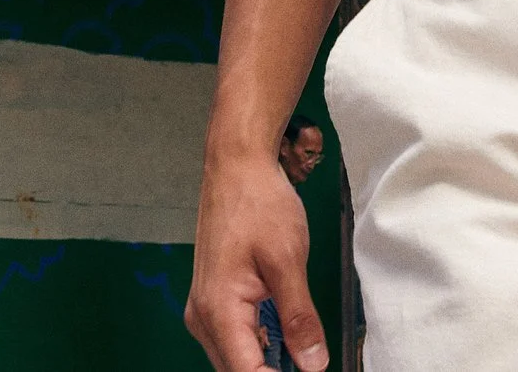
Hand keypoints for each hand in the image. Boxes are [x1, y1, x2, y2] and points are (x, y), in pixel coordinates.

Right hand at [185, 153, 326, 371]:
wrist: (238, 166)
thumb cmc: (258, 203)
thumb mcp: (289, 261)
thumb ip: (300, 318)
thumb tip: (313, 364)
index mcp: (218, 310)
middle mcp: (203, 316)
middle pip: (238, 370)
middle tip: (312, 363)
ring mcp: (205, 309)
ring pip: (237, 357)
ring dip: (269, 361)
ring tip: (303, 351)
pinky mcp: (214, 299)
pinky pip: (236, 337)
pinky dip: (262, 342)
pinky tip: (287, 334)